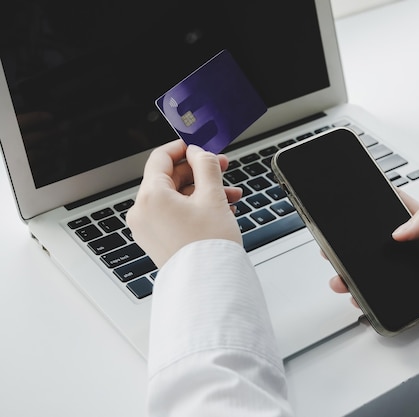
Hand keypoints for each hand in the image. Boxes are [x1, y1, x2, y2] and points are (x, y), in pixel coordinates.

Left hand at [127, 139, 242, 267]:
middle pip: (170, 179)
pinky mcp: (157, 241)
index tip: (200, 147)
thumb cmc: (208, 246)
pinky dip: (195, 209)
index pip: (161, 158)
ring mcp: (148, 229)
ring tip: (230, 197)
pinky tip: (220, 211)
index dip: (183, 148)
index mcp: (151, 196)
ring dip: (203, 192)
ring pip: (176, 198)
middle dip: (200, 174)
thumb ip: (206, 166)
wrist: (208, 284)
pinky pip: (174, 215)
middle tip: (223, 170)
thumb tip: (198, 152)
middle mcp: (143, 212)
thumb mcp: (212, 196)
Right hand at [329, 189, 418, 322]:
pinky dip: (374, 300)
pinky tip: (361, 296)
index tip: (350, 209)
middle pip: (379, 248)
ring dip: (358, 275)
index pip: (395, 215)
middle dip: (355, 248)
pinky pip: (393, 300)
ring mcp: (418, 277)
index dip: (372, 212)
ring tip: (340, 275)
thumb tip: (400, 229)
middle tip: (333, 247)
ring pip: (381, 275)